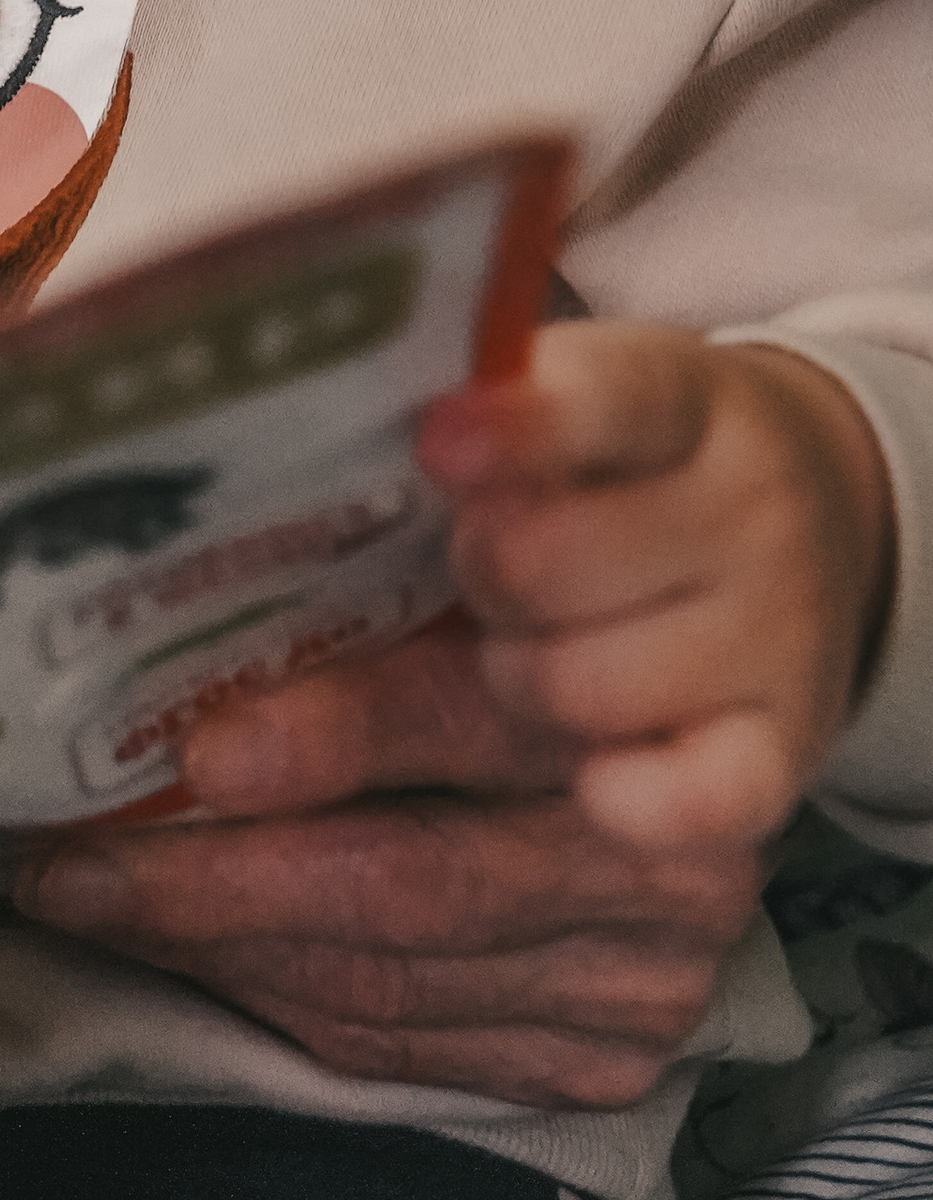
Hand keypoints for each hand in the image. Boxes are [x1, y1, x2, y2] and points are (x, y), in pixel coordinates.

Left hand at [15, 617, 766, 1105]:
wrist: (687, 711)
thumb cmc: (540, 594)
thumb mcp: (484, 544)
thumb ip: (382, 558)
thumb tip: (179, 549)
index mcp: (635, 693)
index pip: (466, 719)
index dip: (328, 740)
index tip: (189, 757)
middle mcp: (663, 853)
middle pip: (413, 884)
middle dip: (215, 883)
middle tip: (67, 864)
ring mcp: (642, 974)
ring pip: (392, 987)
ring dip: (222, 948)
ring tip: (91, 899)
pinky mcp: (604, 1055)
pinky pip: (408, 1050)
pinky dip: (281, 1002)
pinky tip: (191, 949)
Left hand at [419, 323, 893, 849]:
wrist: (824, 510)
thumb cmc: (648, 461)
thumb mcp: (593, 397)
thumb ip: (499, 416)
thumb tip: (375, 455)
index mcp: (688, 401)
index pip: (611, 402)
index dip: (519, 428)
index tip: (437, 446)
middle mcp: (753, 510)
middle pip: (542, 565)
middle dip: (477, 574)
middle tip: (480, 570)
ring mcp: (782, 633)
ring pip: (579, 687)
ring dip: (519, 677)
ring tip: (533, 646)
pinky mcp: (790, 744)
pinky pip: (690, 802)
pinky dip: (622, 797)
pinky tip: (590, 772)